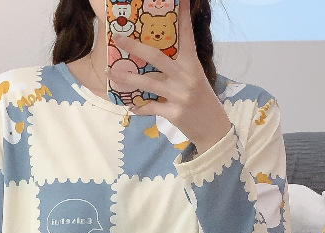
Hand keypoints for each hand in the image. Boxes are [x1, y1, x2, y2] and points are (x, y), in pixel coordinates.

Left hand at [107, 0, 231, 154]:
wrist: (213, 129)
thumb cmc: (202, 101)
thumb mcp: (196, 79)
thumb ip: (179, 67)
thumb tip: (156, 56)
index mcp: (193, 64)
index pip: (186, 35)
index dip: (182, 16)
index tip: (178, 0)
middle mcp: (186, 77)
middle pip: (156, 57)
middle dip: (135, 47)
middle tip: (118, 39)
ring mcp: (179, 95)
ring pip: (148, 83)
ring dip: (127, 78)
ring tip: (111, 73)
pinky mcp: (174, 112)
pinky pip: (151, 107)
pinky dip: (140, 108)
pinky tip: (130, 107)